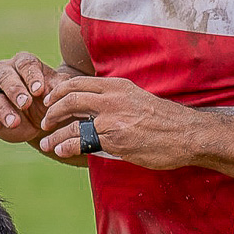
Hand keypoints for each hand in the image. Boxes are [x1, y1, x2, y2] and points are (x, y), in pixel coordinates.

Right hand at [0, 52, 62, 145]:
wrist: (37, 119)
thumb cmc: (47, 98)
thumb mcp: (57, 91)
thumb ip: (60, 86)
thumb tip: (64, 86)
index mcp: (24, 62)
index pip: (26, 65)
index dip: (32, 77)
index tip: (39, 91)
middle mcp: (4, 70)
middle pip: (7, 77)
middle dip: (16, 91)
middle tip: (25, 104)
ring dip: (3, 109)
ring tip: (14, 122)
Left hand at [38, 76, 202, 169]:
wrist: (188, 134)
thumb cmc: (166, 121)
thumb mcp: (138, 100)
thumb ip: (117, 102)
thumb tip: (99, 111)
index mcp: (118, 86)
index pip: (79, 82)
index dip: (60, 91)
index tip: (51, 100)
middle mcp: (112, 98)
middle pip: (69, 97)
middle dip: (52, 110)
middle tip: (45, 121)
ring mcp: (112, 118)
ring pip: (71, 120)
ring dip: (53, 132)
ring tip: (46, 142)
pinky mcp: (115, 139)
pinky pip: (81, 140)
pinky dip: (66, 146)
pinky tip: (60, 151)